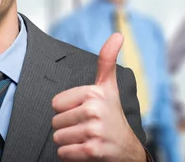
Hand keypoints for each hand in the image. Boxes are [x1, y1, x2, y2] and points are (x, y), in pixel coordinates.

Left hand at [52, 33, 145, 160]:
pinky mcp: (92, 151)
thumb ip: (107, 60)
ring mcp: (94, 131)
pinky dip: (70, 155)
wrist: (128, 149)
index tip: (84, 110)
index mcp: (94, 92)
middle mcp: (94, 110)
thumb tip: (118, 34)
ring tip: (85, 137)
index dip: (67, 109)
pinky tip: (85, 150)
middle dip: (67, 127)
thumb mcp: (109, 86)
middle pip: (55, 121)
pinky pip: (63, 153)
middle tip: (86, 126)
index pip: (56, 103)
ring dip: (68, 142)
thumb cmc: (113, 114)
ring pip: (58, 138)